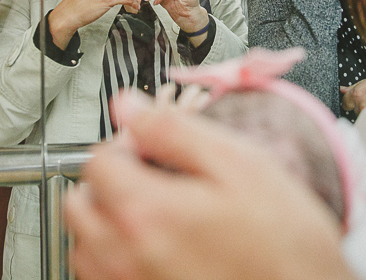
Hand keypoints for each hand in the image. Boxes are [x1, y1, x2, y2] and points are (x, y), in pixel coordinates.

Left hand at [64, 98, 352, 279]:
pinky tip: (152, 248)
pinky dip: (113, 259)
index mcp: (146, 212)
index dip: (124, 143)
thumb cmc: (285, 242)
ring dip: (105, 222)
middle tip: (148, 176)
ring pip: (85, 248)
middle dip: (107, 182)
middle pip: (80, 205)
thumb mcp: (238, 164)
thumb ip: (174, 130)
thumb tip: (129, 105)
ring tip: (149, 212)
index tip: (150, 146)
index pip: (97, 161)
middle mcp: (127, 257)